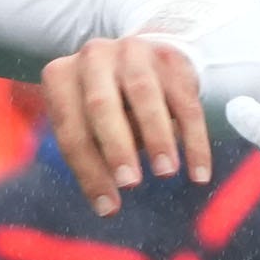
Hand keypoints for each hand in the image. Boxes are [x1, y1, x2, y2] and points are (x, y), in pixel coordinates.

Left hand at [42, 34, 210, 216]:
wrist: (137, 62)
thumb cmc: (103, 109)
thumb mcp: (86, 128)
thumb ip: (93, 159)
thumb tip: (107, 206)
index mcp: (60, 76)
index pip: (70, 128)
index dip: (88, 170)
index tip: (108, 207)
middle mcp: (93, 56)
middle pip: (100, 104)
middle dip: (116, 147)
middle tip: (130, 183)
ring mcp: (132, 52)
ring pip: (144, 95)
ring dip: (156, 137)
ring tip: (165, 173)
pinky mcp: (169, 58)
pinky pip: (185, 102)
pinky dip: (194, 141)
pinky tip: (198, 173)